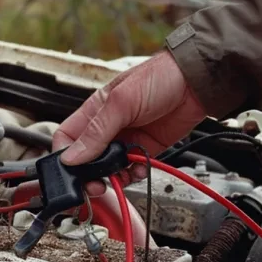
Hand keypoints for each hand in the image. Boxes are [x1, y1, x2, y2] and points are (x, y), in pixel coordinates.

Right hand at [52, 51, 205, 191]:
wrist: (197, 83)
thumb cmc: (160, 77)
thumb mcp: (122, 103)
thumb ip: (96, 132)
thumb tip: (71, 157)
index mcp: (94, 111)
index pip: (67, 138)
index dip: (65, 157)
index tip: (72, 173)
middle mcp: (107, 126)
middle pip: (86, 158)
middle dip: (88, 174)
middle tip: (96, 184)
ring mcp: (125, 138)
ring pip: (108, 167)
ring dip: (113, 176)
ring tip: (122, 175)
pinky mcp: (144, 148)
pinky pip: (130, 169)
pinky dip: (132, 174)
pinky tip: (138, 169)